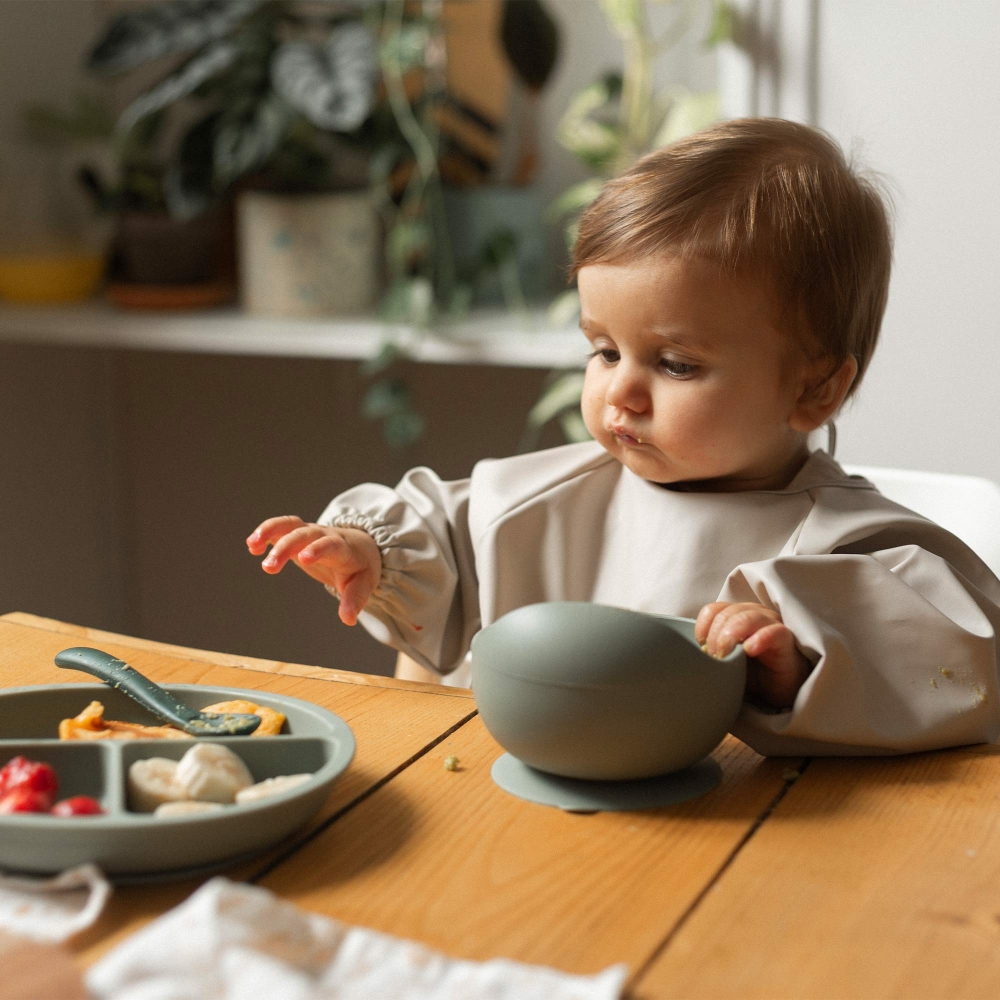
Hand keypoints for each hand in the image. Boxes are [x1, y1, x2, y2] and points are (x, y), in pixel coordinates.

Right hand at [247, 516, 381, 625]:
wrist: (359, 547)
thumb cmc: (360, 567)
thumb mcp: (364, 583)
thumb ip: (355, 599)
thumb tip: (348, 619)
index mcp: (343, 548)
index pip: (331, 544)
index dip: (318, 549)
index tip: (303, 559)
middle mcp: (324, 535)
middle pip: (304, 535)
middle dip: (285, 548)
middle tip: (268, 568)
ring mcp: (309, 532)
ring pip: (289, 524)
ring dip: (269, 530)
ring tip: (251, 545)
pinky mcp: (297, 533)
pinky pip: (280, 527)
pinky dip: (266, 532)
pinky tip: (252, 546)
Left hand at [695, 601, 812, 708]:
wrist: (781, 690)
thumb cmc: (751, 672)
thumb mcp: (725, 660)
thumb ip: (709, 651)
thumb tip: (688, 655)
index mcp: (735, 616)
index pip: (714, 609)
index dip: (703, 625)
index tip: (700, 646)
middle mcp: (753, 614)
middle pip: (728, 613)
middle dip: (715, 636)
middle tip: (715, 658)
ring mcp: (771, 624)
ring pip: (747, 617)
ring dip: (731, 635)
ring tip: (726, 656)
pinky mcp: (786, 639)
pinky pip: (774, 632)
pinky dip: (759, 639)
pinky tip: (749, 651)